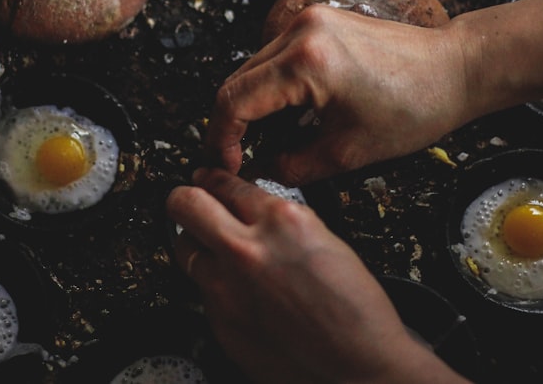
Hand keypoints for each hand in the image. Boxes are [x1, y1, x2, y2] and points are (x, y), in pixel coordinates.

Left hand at [166, 168, 470, 383]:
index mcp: (281, 221)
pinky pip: (202, 291)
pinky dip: (216, 286)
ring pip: (184, 248)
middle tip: (187, 201)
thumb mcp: (323, 239)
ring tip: (213, 249)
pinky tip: (239, 293)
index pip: (225, 182)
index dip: (212, 178)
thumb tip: (248, 206)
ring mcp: (227, 288)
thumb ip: (278, 219)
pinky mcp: (219, 322)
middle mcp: (247, 250)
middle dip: (184, 198)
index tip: (205, 178)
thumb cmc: (353, 309)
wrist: (358, 367)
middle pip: (185, 204)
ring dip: (197, 244)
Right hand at [205, 4, 469, 185]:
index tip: (225, 164)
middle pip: (236, 80)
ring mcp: (307, 20)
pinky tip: (283, 114)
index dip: (221, 139)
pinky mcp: (316, 20)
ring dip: (248, 104)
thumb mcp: (349, 152)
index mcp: (307, 62)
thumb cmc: (416, 107)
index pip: (235, 101)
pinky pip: (274, 56)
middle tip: (234, 157)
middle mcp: (300, 31)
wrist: (455, 69)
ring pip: (251, 67)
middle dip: (230, 124)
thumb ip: (292, 166)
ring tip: (259, 141)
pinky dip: (269, 86)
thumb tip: (259, 172)